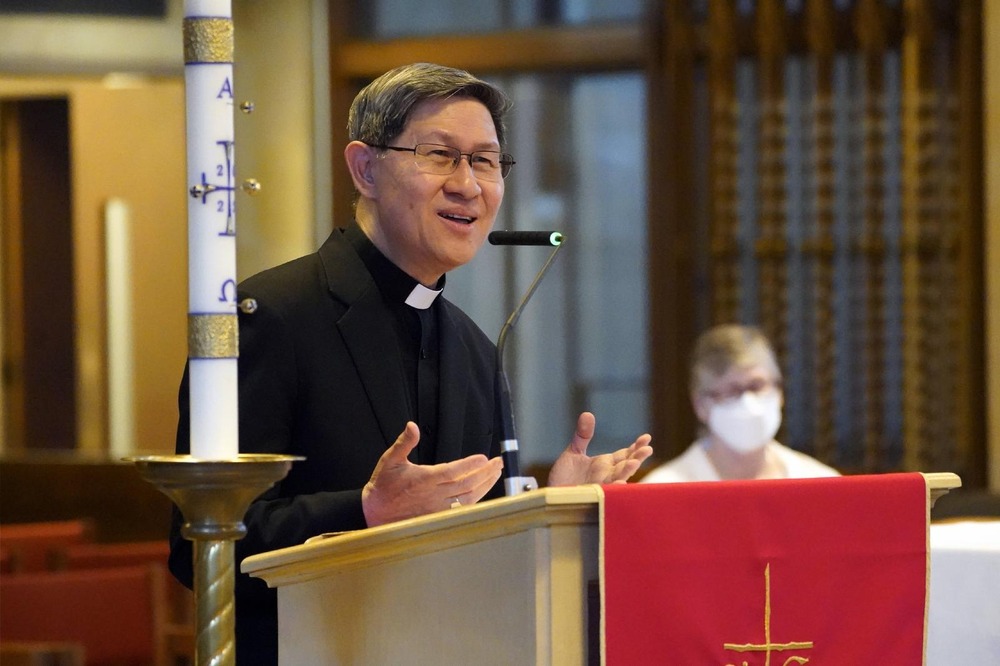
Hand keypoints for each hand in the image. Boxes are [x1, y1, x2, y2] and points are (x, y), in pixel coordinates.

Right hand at [361, 422, 503, 526]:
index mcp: (424, 479)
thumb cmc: (383, 486)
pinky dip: (476, 500)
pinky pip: (462, 509)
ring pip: (467, 498)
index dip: (469, 465)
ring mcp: (437, 508)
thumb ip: (404, 442)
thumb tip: (412, 426)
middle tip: (498, 463)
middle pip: (466, 485)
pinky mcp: (438, 516)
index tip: (484, 458)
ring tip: (495, 474)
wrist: (374, 512)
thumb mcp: (390, 459)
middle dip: (485, 473)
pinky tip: (483, 491)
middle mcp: (434, 495)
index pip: (452, 472)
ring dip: (485, 486)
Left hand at [548, 412, 652, 486]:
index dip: (636, 447)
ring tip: (634, 463)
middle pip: (625, 466)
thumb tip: (587, 414)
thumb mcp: (574, 452)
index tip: (646, 438)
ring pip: (617, 480)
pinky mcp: (591, 497)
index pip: (625, 455)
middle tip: (648, 449)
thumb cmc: (564, 476)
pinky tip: (619, 484)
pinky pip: (604, 493)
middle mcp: (606, 476)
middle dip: (637, 458)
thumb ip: (582, 435)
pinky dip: (612, 489)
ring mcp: (600, 487)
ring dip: (626, 472)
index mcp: (605, 464)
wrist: (550, 494)